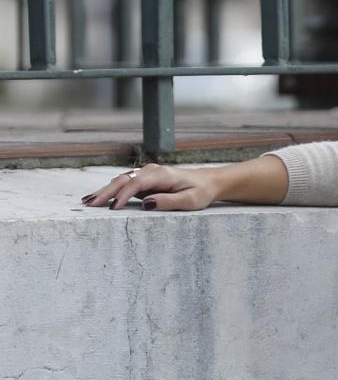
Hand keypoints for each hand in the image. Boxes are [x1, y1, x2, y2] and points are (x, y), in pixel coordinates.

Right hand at [81, 163, 219, 211]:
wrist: (208, 182)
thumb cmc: (200, 192)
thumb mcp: (190, 200)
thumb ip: (168, 201)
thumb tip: (145, 203)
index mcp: (161, 175)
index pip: (136, 184)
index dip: (123, 195)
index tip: (112, 208)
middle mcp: (151, 171)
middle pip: (123, 180)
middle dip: (105, 192)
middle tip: (88, 204)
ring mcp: (146, 174)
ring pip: (121, 181)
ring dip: (104, 190)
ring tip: (87, 202)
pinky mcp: (145, 180)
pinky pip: (125, 184)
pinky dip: (111, 190)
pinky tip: (98, 198)